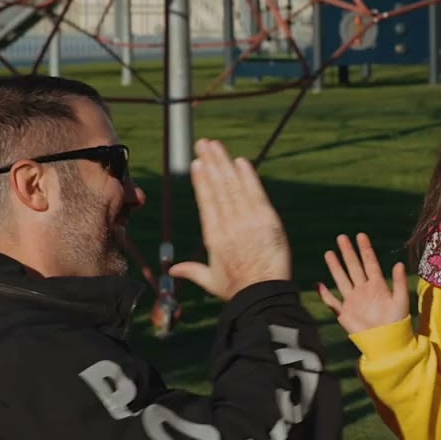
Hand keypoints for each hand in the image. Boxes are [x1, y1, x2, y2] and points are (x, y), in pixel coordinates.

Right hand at [170, 139, 291, 300]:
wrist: (265, 295)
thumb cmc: (238, 290)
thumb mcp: (211, 281)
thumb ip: (192, 271)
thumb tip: (172, 270)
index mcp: (213, 237)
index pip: (206, 202)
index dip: (202, 181)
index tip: (197, 164)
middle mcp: (229, 225)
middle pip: (218, 188)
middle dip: (211, 163)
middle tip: (204, 143)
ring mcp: (249, 221)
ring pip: (234, 186)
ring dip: (225, 163)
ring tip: (217, 146)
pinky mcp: (268, 221)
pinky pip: (257, 193)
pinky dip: (249, 177)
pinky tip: (241, 162)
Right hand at [317, 233, 409, 334]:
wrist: (387, 341)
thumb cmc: (397, 322)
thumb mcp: (401, 300)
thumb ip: (399, 282)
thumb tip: (399, 263)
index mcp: (378, 285)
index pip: (370, 262)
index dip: (365, 249)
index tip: (360, 235)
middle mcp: (364, 290)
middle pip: (354, 267)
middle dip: (348, 252)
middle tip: (341, 237)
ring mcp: (353, 300)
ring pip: (342, 279)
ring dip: (335, 267)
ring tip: (329, 253)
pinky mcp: (344, 313)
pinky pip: (332, 302)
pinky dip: (325, 294)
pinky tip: (319, 284)